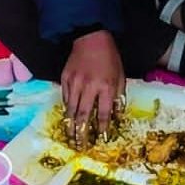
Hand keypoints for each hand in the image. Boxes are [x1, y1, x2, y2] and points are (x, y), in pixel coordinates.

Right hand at [60, 29, 123, 144]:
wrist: (91, 38)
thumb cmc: (110, 58)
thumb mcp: (120, 77)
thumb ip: (118, 97)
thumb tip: (116, 116)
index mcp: (106, 86)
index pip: (103, 113)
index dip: (102, 128)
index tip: (101, 140)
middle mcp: (89, 86)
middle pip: (83, 115)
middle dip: (82, 133)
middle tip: (80, 146)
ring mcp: (74, 82)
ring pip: (70, 109)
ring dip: (70, 125)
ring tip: (70, 137)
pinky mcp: (64, 78)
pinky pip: (65, 98)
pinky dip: (66, 109)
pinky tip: (67, 118)